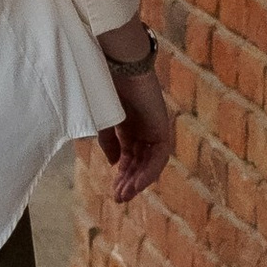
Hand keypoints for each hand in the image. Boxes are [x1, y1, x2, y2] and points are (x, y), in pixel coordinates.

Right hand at [96, 58, 174, 204]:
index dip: (122, 176)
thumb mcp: (104, 121)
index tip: (114, 192)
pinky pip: (159, 156)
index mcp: (129, 128)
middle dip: (129, 182)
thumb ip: (110, 142)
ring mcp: (154, 130)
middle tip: (119, 199)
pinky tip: (137, 182)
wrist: (120, 68)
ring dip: (138, 180)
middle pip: (140, 164)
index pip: (129, 159)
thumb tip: (115, 163)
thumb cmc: (108, 88)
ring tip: (125, 194)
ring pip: (150, 163)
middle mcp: (143, 131)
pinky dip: (149, 170)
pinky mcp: (162, 128)